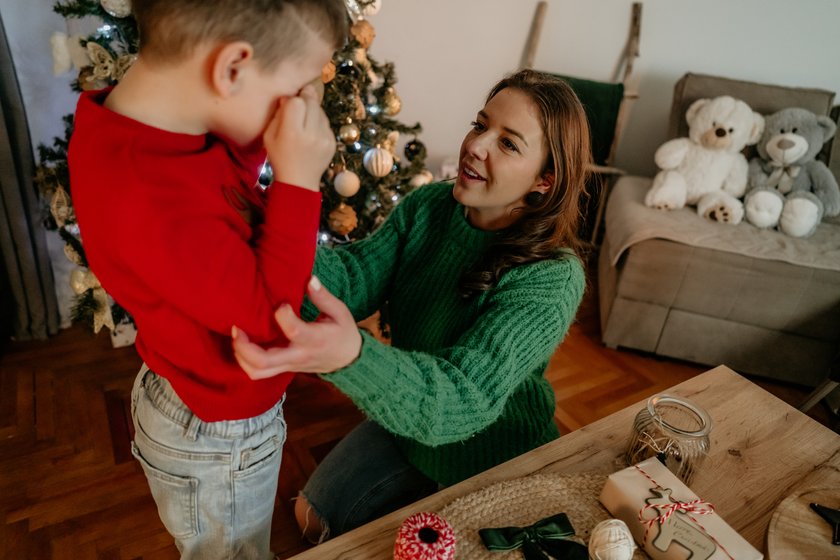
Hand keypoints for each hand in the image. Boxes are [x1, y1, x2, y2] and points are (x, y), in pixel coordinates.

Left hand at [232, 276, 361, 379]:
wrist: (349, 360)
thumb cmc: (343, 332)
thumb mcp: (340, 312)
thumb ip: (323, 296)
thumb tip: (310, 279)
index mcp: (314, 339)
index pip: (293, 330)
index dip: (282, 314)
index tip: (282, 303)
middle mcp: (298, 355)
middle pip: (264, 360)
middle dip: (244, 346)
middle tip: (237, 327)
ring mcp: (289, 365)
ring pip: (257, 371)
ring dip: (241, 356)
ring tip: (237, 337)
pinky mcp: (284, 369)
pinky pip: (259, 372)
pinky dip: (245, 362)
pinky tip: (242, 345)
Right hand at [263, 84, 333, 191]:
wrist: (299, 181)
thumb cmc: (280, 158)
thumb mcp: (269, 136)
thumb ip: (278, 115)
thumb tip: (288, 97)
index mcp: (292, 133)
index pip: (296, 102)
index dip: (293, 99)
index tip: (289, 102)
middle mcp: (311, 134)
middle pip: (312, 103)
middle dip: (306, 98)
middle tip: (300, 100)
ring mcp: (325, 139)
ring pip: (321, 112)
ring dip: (313, 110)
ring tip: (305, 119)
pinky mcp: (333, 142)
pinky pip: (326, 123)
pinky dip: (319, 122)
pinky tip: (312, 131)